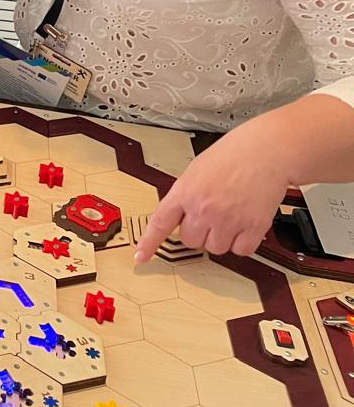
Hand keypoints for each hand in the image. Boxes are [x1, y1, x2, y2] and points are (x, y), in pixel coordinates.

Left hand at [135, 122, 287, 261]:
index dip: (149, 242)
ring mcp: (228, 219)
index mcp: (185, 191)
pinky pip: (241, 250)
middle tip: (211, 214)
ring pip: (215, 248)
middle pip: (190, 240)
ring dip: (222, 237)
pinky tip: (245, 222)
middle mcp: (204, 208)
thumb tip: (181, 216)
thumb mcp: (196, 171)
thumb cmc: (232, 155)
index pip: (160, 222)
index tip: (141, 256)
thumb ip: (185, 195)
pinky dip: (243, 242)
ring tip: (230, 214)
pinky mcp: (253, 227)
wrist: (265, 151)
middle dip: (198, 231)